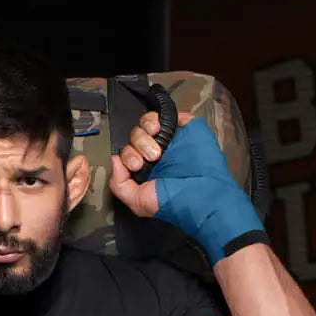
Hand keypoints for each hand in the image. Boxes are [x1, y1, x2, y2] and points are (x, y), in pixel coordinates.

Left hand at [109, 112, 265, 265]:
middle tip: (151, 160)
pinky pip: (164, 114)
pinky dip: (157, 119)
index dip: (127, 156)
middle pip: (134, 135)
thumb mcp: (138, 202)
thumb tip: (114, 159)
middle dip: (137, 146)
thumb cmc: (174, 201)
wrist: (202, 193)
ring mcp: (170, 138)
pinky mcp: (183, 126)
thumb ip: (119, 184)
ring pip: (145, 123)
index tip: (136, 167)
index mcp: (145, 168)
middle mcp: (155, 151)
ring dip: (144, 134)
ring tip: (158, 150)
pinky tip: (159, 131)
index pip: (127, 152)